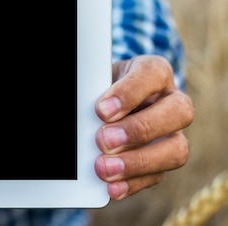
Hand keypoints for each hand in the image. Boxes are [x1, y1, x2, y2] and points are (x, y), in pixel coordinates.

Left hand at [94, 55, 193, 199]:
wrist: (108, 99)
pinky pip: (158, 176)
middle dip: (139, 130)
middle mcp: (171, 101)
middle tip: (103, 140)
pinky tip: (112, 186)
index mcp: (154, 72)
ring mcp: (173, 132)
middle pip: (178, 112)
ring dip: (138, 162)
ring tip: (104, 168)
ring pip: (177, 150)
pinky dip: (133, 183)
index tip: (100, 109)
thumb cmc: (103, 84)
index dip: (128, 93)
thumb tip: (79, 114)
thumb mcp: (96, 78)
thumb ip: (92, 90)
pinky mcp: (163, 159)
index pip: (152, 74)